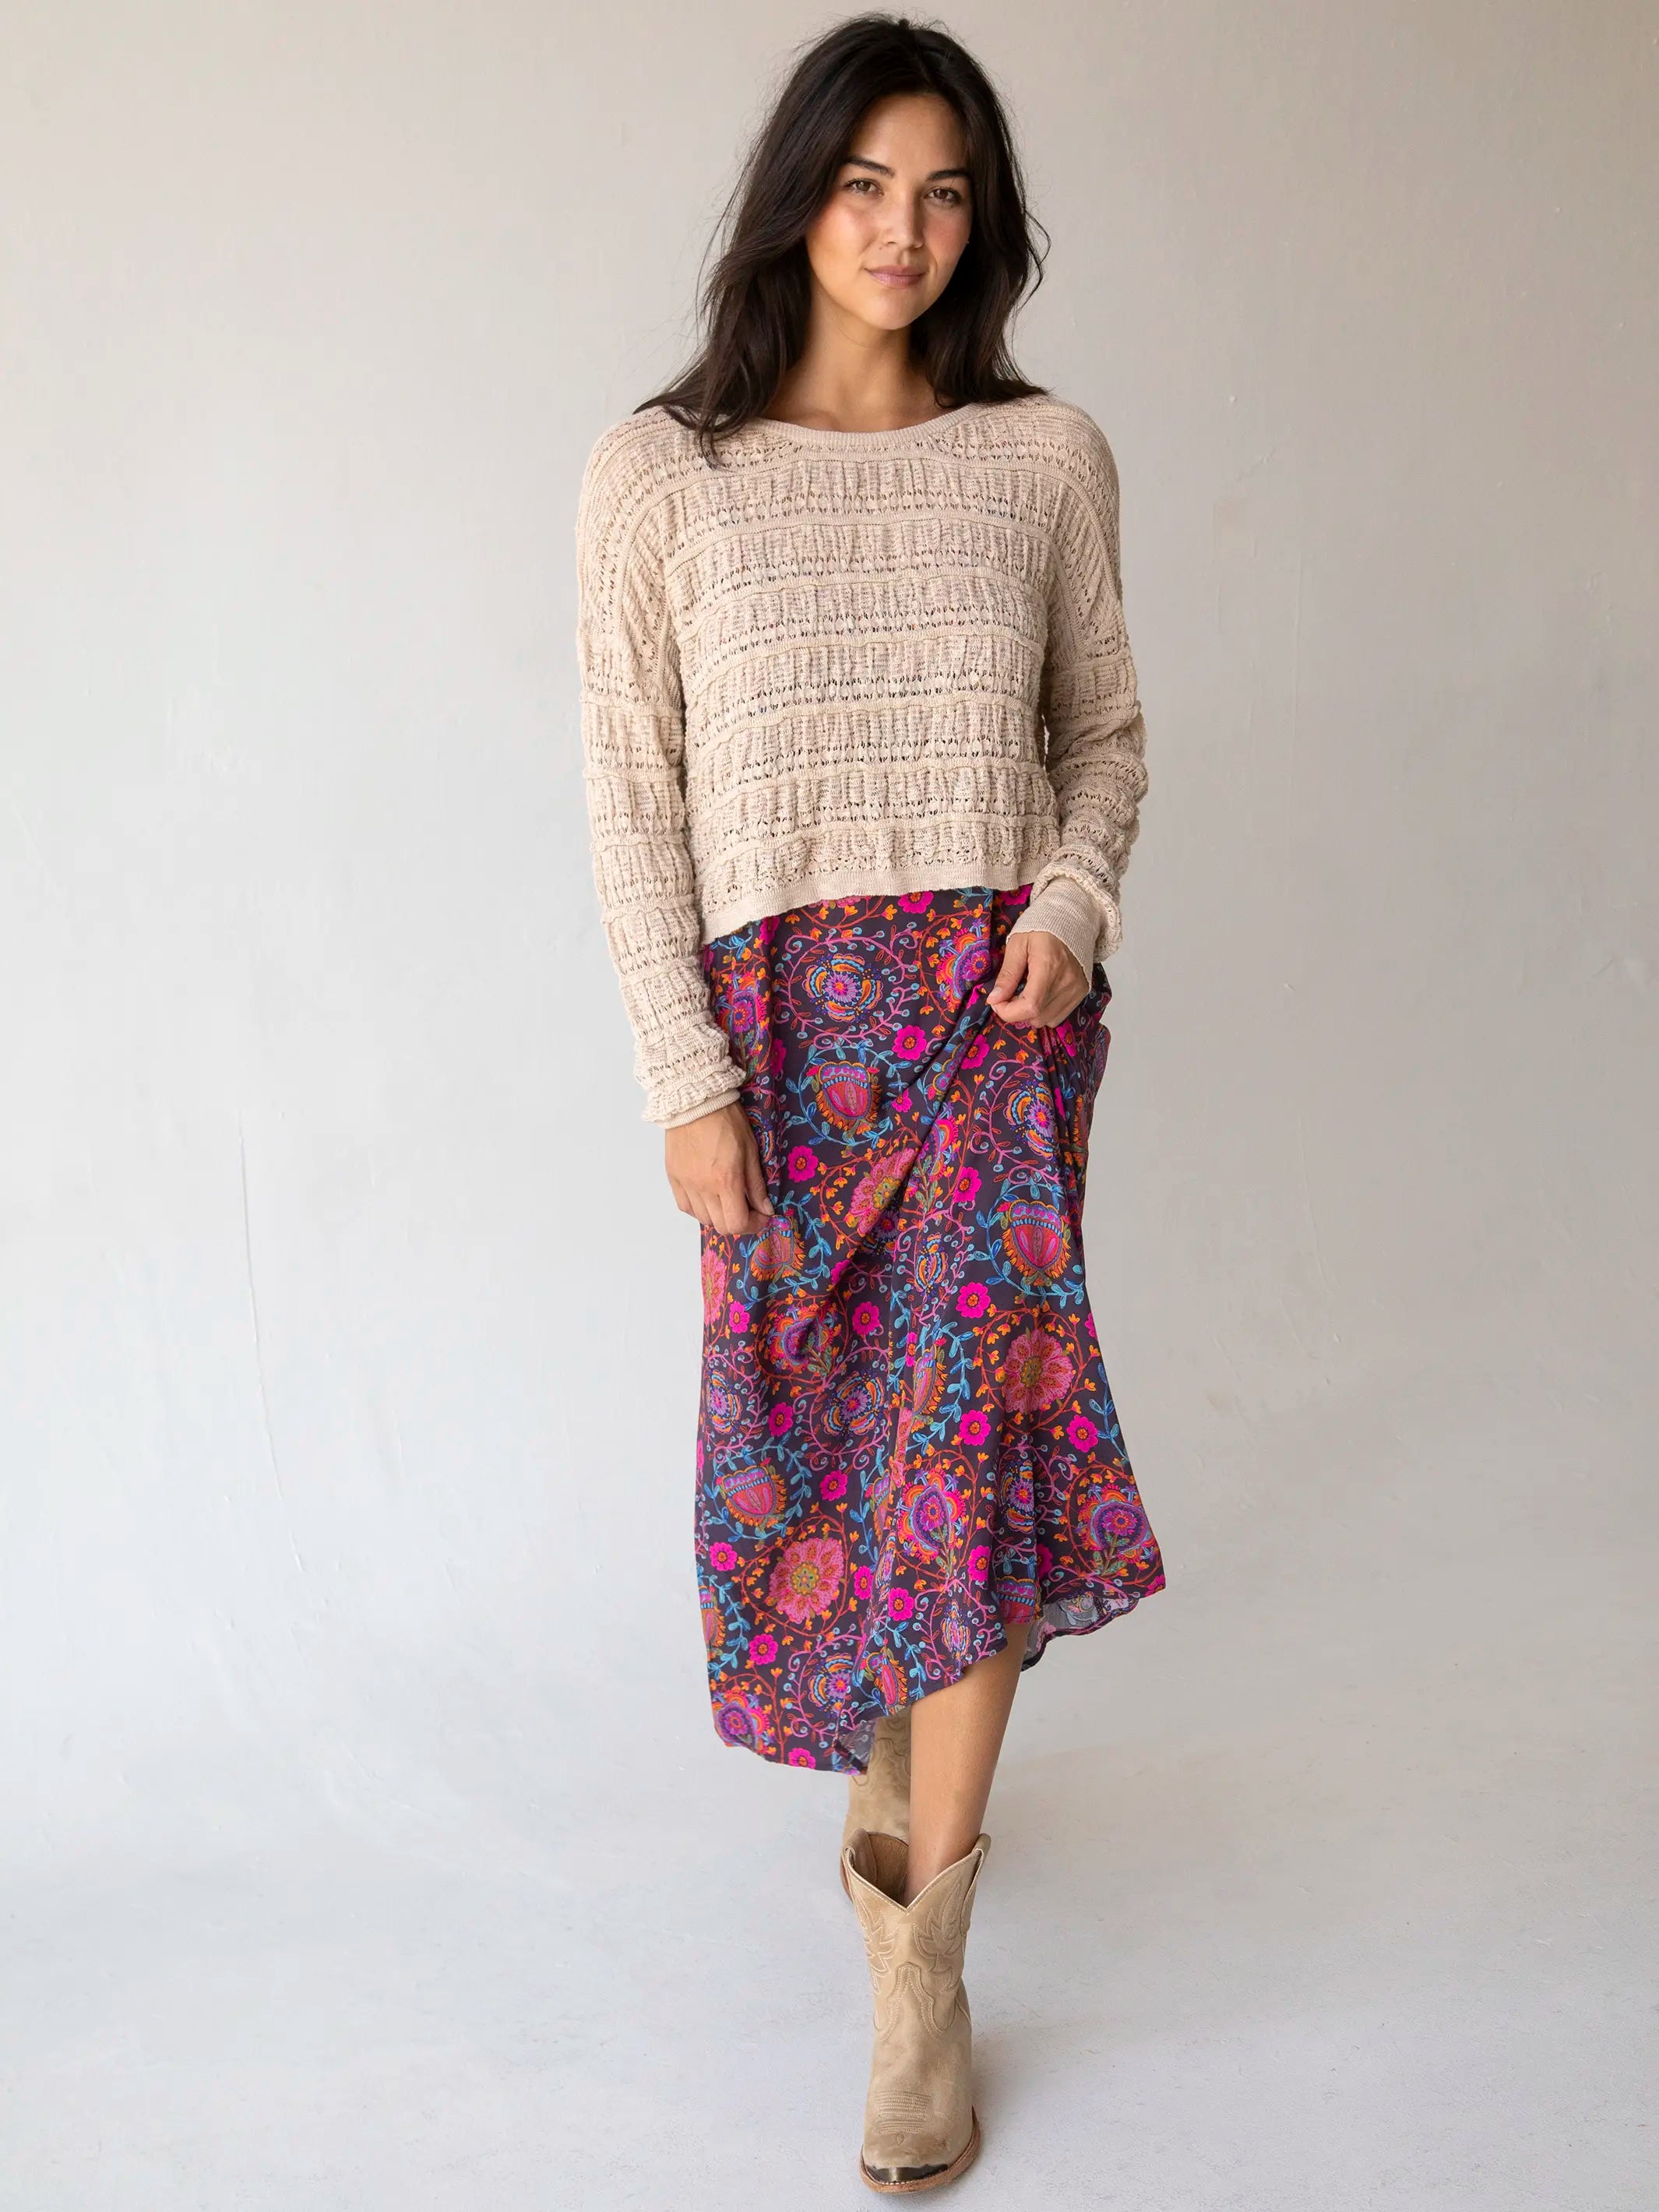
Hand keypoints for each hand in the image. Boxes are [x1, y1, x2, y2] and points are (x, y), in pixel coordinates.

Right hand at [665, 1099, 775, 1237]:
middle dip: (739, 1222)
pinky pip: (685, 1206)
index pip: (737, 1223)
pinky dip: (699, 1209)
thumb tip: (765, 1209)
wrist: (695, 1101)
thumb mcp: (751, 1150)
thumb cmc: (727, 1120)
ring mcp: (686, 1184)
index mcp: (726, 1180)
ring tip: (727, 1199)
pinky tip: (707, 1197)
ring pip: (702, 1219)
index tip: (762, 1215)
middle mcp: (703, 1187)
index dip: (753, 1225)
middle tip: (748, 1208)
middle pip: (720, 1226)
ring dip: (719, 1216)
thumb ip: (757, 1184)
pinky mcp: (673, 1178)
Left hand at [987, 929, 1089, 1028]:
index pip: (1030, 1006)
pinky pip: (1059, 1015)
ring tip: (1025, 992)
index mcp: (1049, 967)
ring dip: (1030, 1013)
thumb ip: (1007, 975)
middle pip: (1037, 1017)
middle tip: (1009, 993)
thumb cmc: (1041, 927)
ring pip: (1047, 1020)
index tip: (996, 1001)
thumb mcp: (1017, 945)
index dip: (1008, 1012)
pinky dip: (1045, 1011)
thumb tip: (995, 999)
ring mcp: (1077, 989)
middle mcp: (1067, 982)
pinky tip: (1040, 994)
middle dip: (1016, 1011)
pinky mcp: (1082, 992)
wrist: (1071, 918)